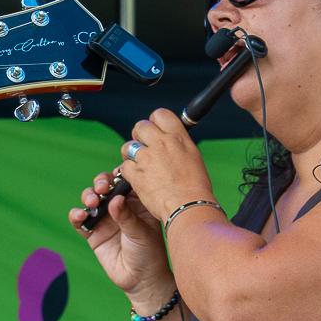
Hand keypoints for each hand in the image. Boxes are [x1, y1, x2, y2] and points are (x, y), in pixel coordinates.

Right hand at [69, 170, 172, 300]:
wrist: (141, 280)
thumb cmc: (149, 254)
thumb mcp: (142, 233)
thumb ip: (126, 216)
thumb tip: (115, 199)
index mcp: (137, 202)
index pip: (125, 181)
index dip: (119, 173)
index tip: (117, 173)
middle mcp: (119, 207)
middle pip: (105, 186)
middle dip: (100, 182)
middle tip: (102, 188)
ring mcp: (104, 219)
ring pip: (91, 199)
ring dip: (88, 195)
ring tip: (92, 201)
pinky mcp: (92, 233)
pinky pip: (79, 220)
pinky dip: (76, 215)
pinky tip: (80, 215)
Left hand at [115, 109, 216, 223]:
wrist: (189, 207)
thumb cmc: (196, 188)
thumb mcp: (193, 157)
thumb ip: (178, 145)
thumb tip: (170, 139)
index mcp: (179, 138)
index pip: (160, 114)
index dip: (154, 122)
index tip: (155, 131)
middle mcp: (162, 143)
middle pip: (140, 126)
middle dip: (139, 136)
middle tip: (144, 149)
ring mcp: (147, 157)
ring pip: (128, 146)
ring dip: (131, 155)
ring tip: (141, 166)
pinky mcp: (136, 172)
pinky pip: (125, 166)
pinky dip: (129, 173)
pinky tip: (139, 180)